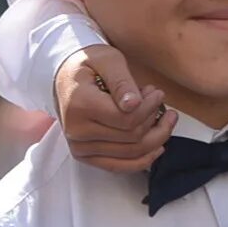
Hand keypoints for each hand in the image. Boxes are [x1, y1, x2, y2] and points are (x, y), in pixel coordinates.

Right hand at [51, 45, 172, 172]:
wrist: (64, 78)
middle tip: (158, 101)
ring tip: (163, 119)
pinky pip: (119, 166)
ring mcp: (80, 147)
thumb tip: (134, 105)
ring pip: (131, 154)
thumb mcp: (107, 60)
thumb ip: (122, 82)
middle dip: (154, 119)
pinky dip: (142, 160)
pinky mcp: (85, 156)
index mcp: (80, 106)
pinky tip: (156, 147)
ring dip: (154, 138)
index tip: (157, 93)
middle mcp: (77, 131)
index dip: (150, 107)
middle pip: (132, 138)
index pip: (128, 119)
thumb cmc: (87, 65)